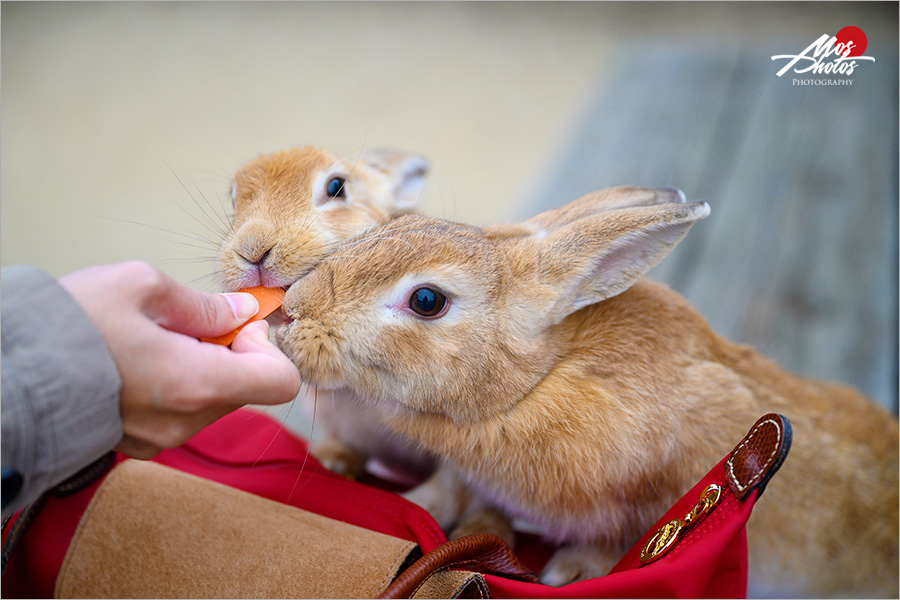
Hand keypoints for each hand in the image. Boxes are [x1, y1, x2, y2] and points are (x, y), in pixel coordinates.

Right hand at [59, 261, 300, 458]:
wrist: (7, 375)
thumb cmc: (69, 327)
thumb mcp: (141, 287)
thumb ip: (204, 304)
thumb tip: (241, 310)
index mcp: (196, 383)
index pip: (280, 382)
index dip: (269, 348)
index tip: (238, 324)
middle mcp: (186, 420)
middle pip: (246, 387)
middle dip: (232, 351)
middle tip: (190, 323)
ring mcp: (162, 436)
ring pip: (214, 398)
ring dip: (203, 366)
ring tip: (156, 341)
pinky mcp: (140, 442)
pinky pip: (182, 411)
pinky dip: (177, 385)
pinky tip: (139, 362)